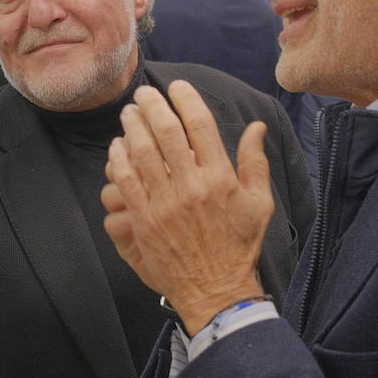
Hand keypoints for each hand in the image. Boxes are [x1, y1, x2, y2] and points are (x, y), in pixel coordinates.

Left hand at [102, 81, 270, 330]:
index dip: (186, 100)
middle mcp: (192, 186)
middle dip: (152, 106)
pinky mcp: (145, 219)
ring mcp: (165, 203)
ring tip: (129, 113)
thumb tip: (256, 127)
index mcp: (221, 178)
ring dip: (132, 127)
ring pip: (142, 152)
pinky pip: (126, 180)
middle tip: (143, 94)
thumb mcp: (259, 204)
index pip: (201, 125)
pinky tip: (118, 147)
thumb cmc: (239, 246)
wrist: (217, 290)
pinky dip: (119, 159)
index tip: (177, 87)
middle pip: (167, 132)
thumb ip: (254, 162)